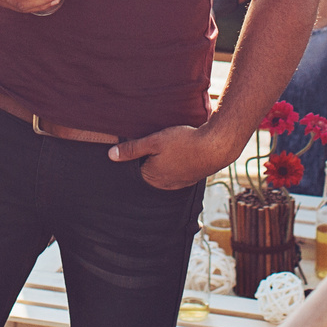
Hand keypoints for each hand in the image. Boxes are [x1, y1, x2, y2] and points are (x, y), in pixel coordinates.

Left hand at [109, 124, 226, 190]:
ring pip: (163, 173)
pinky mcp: (190, 179)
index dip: (133, 158)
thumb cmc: (184, 142)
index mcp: (151, 178)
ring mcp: (178, 184)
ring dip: (162, 163)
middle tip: (151, 146)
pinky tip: (178, 154)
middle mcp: (164, 185)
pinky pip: (176, 173)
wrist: (216, 146)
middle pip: (148, 173)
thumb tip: (111, 155)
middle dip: (147, 161)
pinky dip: (174, 165)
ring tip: (166, 149)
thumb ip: (132, 149)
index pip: (134, 171)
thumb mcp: (154, 141)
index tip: (136, 146)